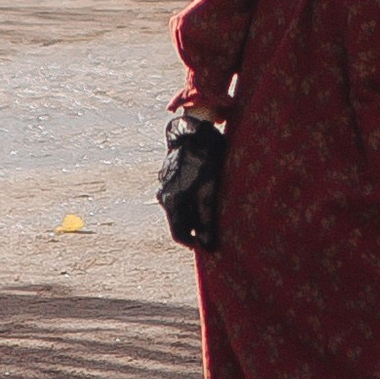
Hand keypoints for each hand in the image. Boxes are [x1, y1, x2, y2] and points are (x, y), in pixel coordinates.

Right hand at [157, 114, 226, 252]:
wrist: (193, 132)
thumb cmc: (202, 162)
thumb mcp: (208, 191)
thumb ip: (207, 218)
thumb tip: (208, 243)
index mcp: (171, 203)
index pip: (179, 234)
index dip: (194, 243)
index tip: (209, 246)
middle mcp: (164, 196)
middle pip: (180, 222)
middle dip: (197, 228)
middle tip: (215, 230)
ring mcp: (166, 185)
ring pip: (181, 208)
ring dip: (195, 213)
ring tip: (213, 211)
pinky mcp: (172, 176)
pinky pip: (181, 195)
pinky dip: (193, 200)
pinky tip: (207, 193)